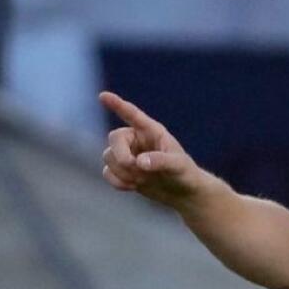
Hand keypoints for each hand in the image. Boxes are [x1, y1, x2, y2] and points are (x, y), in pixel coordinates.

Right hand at [99, 91, 202, 207]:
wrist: (182, 192)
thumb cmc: (185, 173)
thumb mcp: (178, 166)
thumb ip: (160, 161)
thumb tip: (138, 162)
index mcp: (152, 131)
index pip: (132, 114)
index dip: (117, 105)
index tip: (103, 96)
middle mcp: (136, 140)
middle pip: (114, 138)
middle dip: (120, 154)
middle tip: (132, 166)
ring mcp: (128, 155)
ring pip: (108, 157)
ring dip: (123, 171)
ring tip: (143, 179)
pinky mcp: (122, 171)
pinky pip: (107, 173)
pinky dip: (117, 181)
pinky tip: (133, 186)